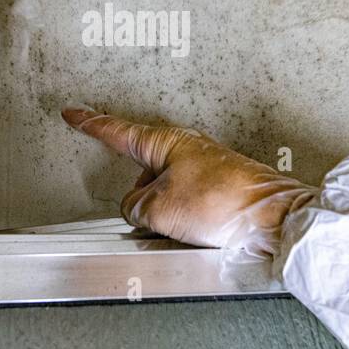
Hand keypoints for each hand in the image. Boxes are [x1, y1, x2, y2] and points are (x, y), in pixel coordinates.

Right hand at [62, 108, 315, 258]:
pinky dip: (185, 223)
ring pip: (164, 196)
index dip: (91, 124)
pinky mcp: (218, 193)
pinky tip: (199, 235)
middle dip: (139, 199)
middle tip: (148, 219)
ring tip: (186, 230)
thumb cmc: (225, 204)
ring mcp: (203, 171)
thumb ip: (134, 207)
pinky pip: (186, 209)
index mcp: (166, 142)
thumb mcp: (159, 209)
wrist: (274, 219)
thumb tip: (138, 211)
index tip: (74, 113)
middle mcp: (185, 150)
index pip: (117, 131)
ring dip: (164, 216)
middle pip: (142, 174)